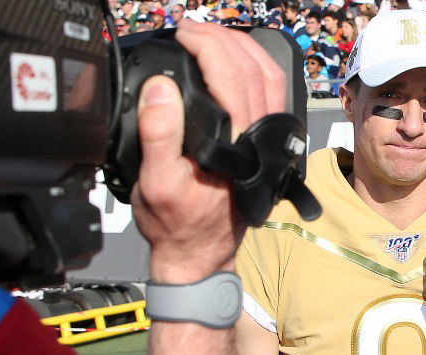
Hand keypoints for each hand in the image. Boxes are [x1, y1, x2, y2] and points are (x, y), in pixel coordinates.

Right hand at [130, 20, 284, 283]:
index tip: (181, 32)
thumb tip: (161, 88)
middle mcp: (258, 139)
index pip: (230, 75)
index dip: (206, 44)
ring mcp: (265, 141)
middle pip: (254, 70)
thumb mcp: (156, 182)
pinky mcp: (263, 145)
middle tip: (192, 27)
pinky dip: (255, 68)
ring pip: (268, 79)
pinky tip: (235, 62)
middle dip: (222, 38)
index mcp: (236, 144)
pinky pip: (270, 95)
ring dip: (243, 48)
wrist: (198, 256)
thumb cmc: (176, 224)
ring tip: (212, 35)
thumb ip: (159, 133)